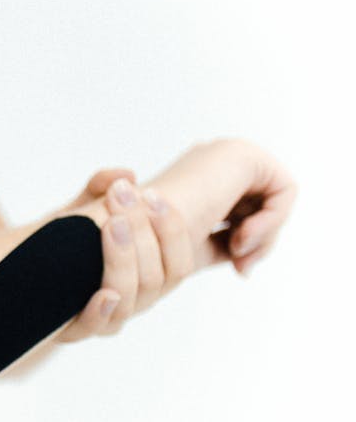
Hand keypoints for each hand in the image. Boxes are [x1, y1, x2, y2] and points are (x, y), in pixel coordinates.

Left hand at [55, 170, 195, 341]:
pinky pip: (95, 327)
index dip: (172, 228)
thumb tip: (123, 175)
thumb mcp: (79, 211)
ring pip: (131, 298)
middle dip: (142, 231)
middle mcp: (135, 300)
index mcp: (149, 276)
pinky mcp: (73, 328)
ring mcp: (106, 317)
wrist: (18, 271)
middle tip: (123, 195)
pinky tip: (104, 293)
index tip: (152, 193)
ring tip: (112, 222)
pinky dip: (101, 311)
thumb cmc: (60, 242)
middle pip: (157, 277)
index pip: (180, 261)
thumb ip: (98, 190)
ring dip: (124, 258)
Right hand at [145, 139, 298, 274]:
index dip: (248, 243)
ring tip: (238, 250)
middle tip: (242, 266)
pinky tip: (243, 235)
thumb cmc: (155, 247)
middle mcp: (213, 160)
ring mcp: (226, 153)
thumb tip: (248, 254)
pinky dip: (272, 220)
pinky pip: (284, 189)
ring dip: (265, 234)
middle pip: (264, 202)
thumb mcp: (198, 249)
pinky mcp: (241, 154)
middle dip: (261, 240)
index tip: (238, 268)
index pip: (245, 209)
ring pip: (276, 198)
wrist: (137, 237)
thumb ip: (225, 244)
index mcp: (199, 178)